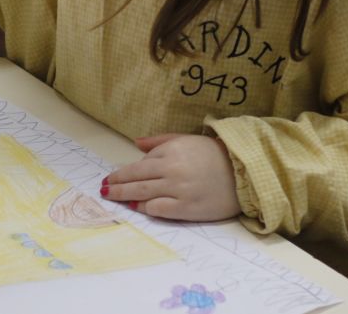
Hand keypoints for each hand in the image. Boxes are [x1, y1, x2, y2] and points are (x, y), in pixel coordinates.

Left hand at [101, 134, 240, 221]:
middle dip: (116, 184)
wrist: (245, 174)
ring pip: (142, 193)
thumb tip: (136, 143)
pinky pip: (158, 208)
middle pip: (135, 178)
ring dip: (123, 195)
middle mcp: (172, 169)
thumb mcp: (187, 140)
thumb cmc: (214, 155)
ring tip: (111, 197)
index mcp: (171, 151)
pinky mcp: (187, 207)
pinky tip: (136, 207)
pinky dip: (144, 207)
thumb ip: (159, 141)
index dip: (123, 172)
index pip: (140, 163)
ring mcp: (179, 189)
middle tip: (103, 189)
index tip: (112, 177)